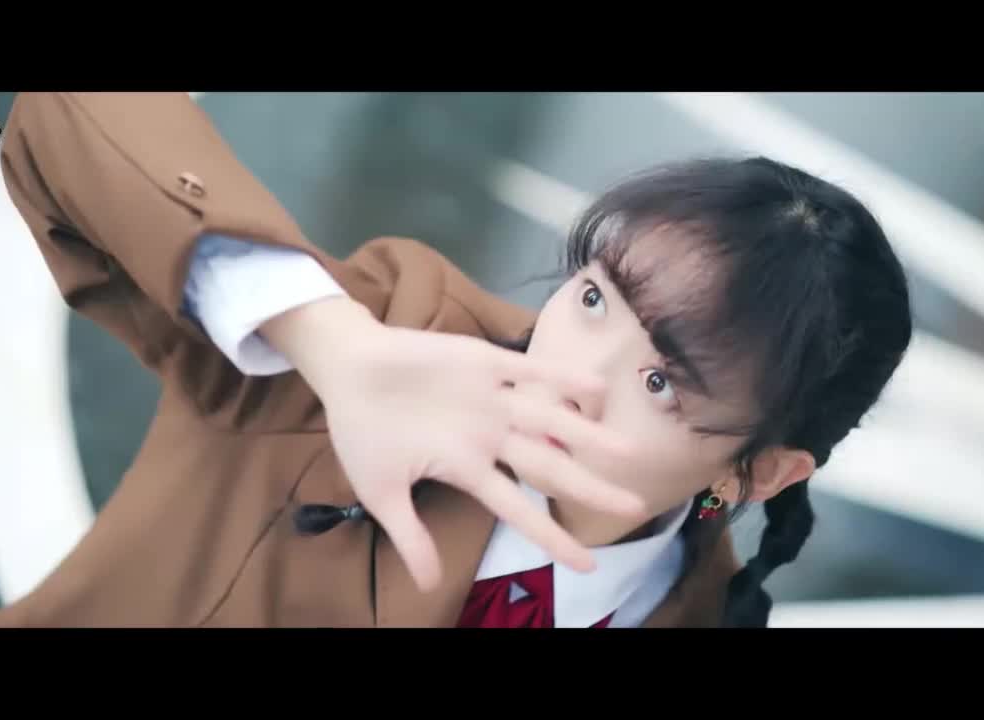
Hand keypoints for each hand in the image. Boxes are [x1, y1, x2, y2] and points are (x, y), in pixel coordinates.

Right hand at [261, 296, 645, 591]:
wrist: (347, 369)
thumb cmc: (362, 430)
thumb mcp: (381, 492)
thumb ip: (410, 535)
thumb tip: (428, 587)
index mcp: (468, 468)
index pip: (519, 510)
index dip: (552, 536)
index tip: (588, 565)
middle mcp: (490, 436)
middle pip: (550, 468)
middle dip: (591, 488)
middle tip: (636, 507)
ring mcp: (491, 399)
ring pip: (550, 420)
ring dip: (588, 435)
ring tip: (630, 451)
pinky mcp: (483, 363)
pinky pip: (529, 370)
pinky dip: (559, 377)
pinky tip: (594, 388)